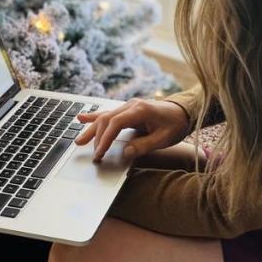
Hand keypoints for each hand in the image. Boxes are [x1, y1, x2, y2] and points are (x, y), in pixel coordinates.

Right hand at [75, 99, 190, 161]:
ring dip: (91, 130)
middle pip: (107, 120)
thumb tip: (125, 153)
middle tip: (95, 156)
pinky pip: (108, 113)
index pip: (116, 123)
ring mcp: (128, 106)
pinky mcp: (127, 109)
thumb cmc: (175, 125)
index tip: (100, 153)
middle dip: (97, 138)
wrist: (183, 112)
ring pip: (104, 116)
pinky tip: (80, 118)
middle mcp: (131, 105)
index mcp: (140, 110)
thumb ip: (144, 145)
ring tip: (78, 142)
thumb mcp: (164, 138)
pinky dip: (94, 117)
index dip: (106, 139)